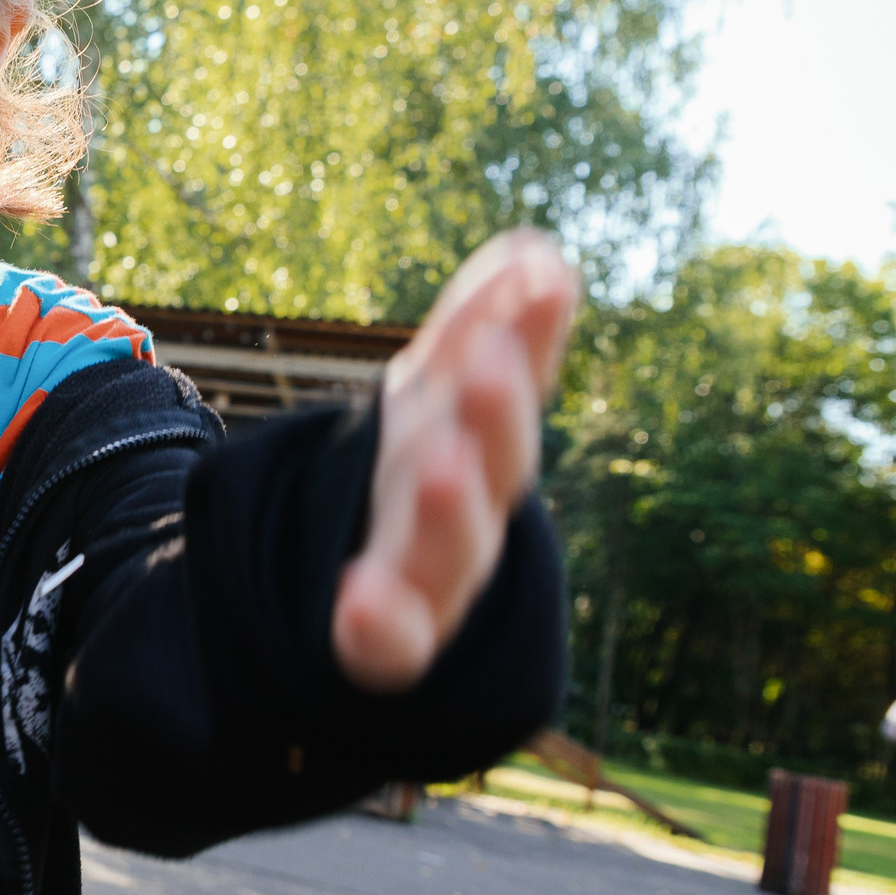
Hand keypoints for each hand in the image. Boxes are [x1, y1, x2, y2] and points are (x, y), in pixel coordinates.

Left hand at [333, 228, 579, 692]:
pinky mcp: (385, 643)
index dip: (529, 336)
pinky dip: (380, 622)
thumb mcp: (434, 398)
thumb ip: (478, 328)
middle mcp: (464, 511)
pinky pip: (387, 638)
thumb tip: (535, 251)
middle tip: (490, 359)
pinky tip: (362, 608)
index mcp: (476, 444)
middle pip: (493, 462)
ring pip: (452, 547)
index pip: (509, 381)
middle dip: (495, 410)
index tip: (545, 277)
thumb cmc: (407, 480)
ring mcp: (428, 578)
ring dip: (452, 505)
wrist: (350, 589)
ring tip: (444, 463)